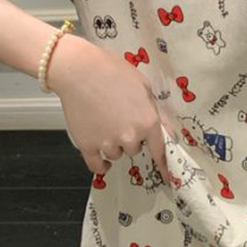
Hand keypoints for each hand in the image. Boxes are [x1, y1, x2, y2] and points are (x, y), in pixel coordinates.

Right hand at [46, 32, 172, 182]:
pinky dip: (101, 165)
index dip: (163, 163)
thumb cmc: (111, 70)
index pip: (160, 149)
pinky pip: (97, 166)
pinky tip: (102, 161)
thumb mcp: (143, 85)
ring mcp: (108, 143)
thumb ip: (153, 108)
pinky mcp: (87, 146)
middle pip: (135, 149)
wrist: (79, 70)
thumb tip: (163, 126)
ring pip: (116, 154)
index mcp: (148, 121)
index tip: (167, 176)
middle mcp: (130, 137)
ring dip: (113, 144)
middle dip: (130, 137)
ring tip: (104, 123)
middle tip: (119, 119)